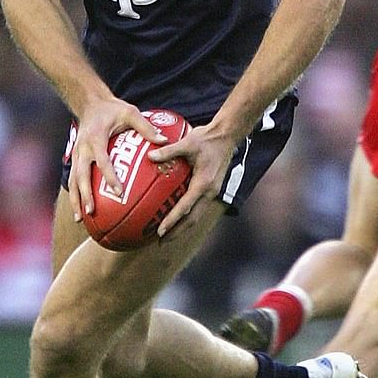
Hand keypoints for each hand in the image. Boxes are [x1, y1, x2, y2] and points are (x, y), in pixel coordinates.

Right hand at [68, 100, 166, 220]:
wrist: (89, 103)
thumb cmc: (113, 109)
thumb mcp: (130, 113)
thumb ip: (146, 127)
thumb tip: (164, 141)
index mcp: (96, 138)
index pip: (102, 161)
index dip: (109, 177)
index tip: (118, 191)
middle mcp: (83, 148)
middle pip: (81, 175)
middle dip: (85, 195)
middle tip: (92, 212)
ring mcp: (76, 154)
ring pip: (73, 180)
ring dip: (76, 200)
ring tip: (79, 219)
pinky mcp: (75, 158)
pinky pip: (73, 179)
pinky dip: (75, 195)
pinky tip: (80, 211)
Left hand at [147, 123, 236, 239]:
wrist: (227, 136)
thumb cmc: (207, 138)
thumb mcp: (187, 143)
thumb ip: (168, 151)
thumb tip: (150, 156)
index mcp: (203, 184)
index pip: (185, 207)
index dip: (173, 220)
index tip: (160, 231)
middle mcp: (209, 192)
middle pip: (192, 220)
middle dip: (177, 232)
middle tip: (160, 241)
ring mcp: (212, 192)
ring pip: (196, 216)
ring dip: (182, 227)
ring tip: (167, 235)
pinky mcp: (211, 189)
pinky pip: (198, 208)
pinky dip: (187, 216)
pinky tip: (176, 217)